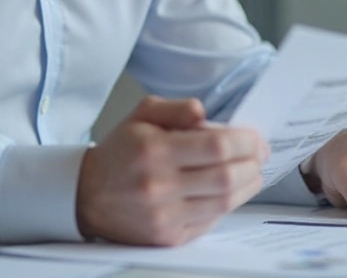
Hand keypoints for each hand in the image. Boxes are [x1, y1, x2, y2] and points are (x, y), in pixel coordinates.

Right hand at [76, 96, 268, 245]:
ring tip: (252, 172)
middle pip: (227, 177)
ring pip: (225, 202)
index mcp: (154, 150)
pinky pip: (211, 220)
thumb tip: (205, 113)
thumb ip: (176, 109)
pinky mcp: (168, 236)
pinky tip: (229, 191)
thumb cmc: (119, 152)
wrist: (86, 195)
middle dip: (253, 164)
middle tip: (260, 155)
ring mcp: (165, 215)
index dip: (245, 142)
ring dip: (248, 186)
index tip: (255, 138)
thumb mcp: (140, 115)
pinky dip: (227, 204)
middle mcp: (159, 185)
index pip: (217, 146)